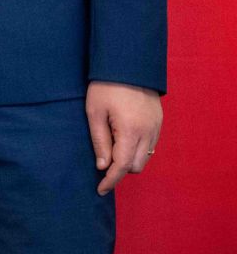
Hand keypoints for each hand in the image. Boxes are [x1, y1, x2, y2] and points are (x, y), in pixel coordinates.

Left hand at [87, 80, 161, 194]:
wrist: (128, 64)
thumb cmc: (105, 86)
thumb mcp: (94, 112)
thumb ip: (99, 141)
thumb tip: (103, 166)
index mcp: (130, 132)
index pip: (121, 166)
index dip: (110, 181)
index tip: (100, 190)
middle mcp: (148, 133)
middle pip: (135, 166)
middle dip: (119, 170)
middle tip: (101, 164)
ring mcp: (156, 128)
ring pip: (145, 157)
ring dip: (129, 160)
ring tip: (111, 152)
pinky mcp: (159, 122)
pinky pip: (150, 145)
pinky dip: (138, 150)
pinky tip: (123, 142)